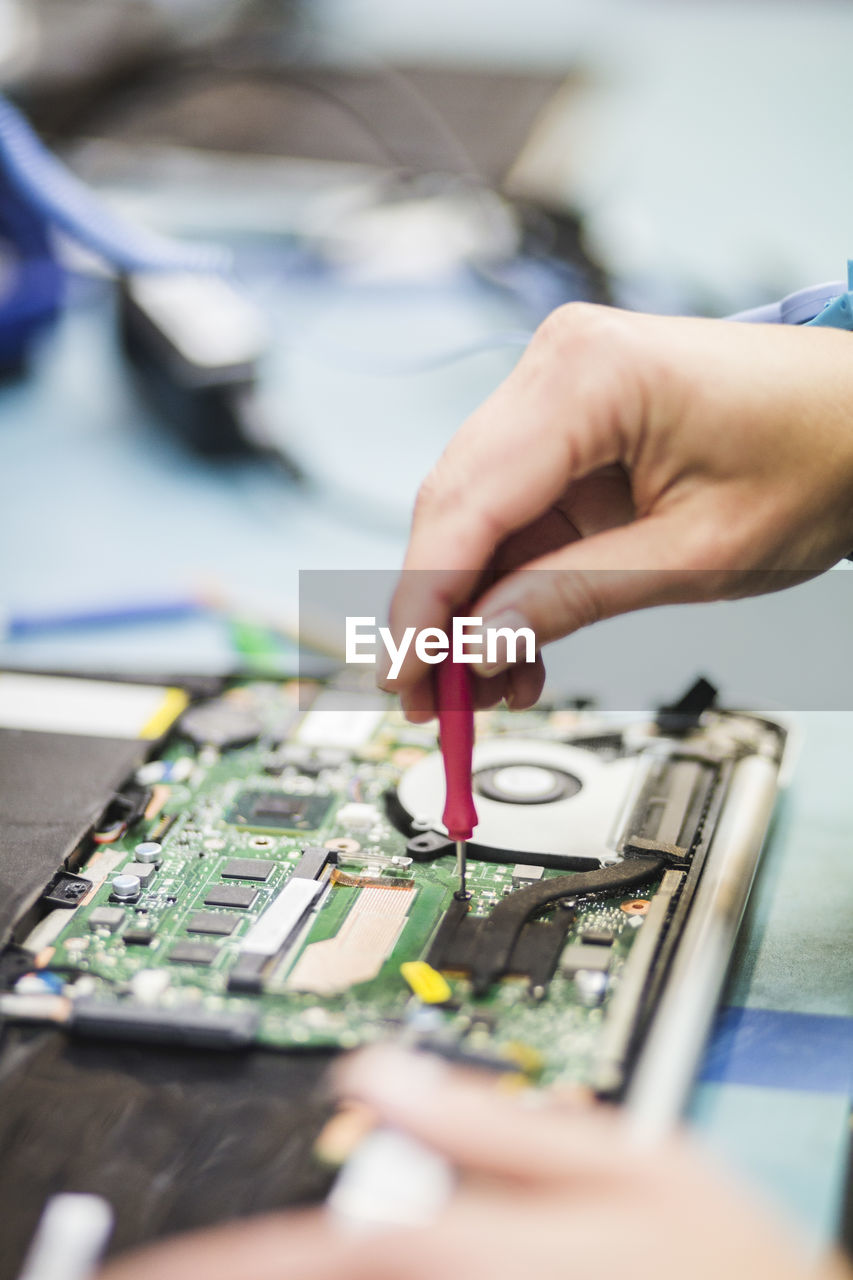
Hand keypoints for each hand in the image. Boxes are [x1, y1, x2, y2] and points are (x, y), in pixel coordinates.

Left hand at [98, 1046, 850, 1279]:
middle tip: (160, 1271)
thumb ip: (486, 1117)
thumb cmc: (722, 1270)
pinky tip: (339, 1275)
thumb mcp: (624, 1159)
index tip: (136, 1269)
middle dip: (230, 1277)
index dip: (206, 1262)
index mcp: (462, 1252)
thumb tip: (377, 1068)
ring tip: (227, 1267)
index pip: (300, 1254)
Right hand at [383, 305, 852, 718]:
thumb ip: (574, 597)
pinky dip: (510, 582)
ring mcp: (558, 392)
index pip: (469, 504)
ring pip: (475, 515)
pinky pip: (514, 512)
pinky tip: (517, 645)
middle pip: (455, 506)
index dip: (424, 602)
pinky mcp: (568, 426)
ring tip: (485, 690)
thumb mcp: (696, 554)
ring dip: (473, 606)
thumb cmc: (814, 457)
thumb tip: (478, 644)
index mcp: (589, 377)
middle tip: (427, 699)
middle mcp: (556, 367)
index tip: (403, 676)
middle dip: (437, 612)